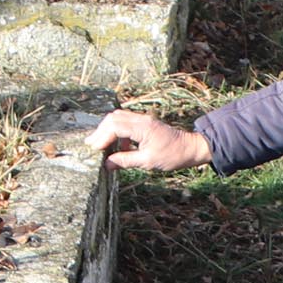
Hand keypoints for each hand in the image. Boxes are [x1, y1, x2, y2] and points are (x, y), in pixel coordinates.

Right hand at [86, 109, 213, 171]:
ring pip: (117, 118)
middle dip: (100, 132)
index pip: (114, 127)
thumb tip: (107, 164)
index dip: (102, 137)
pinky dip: (116, 131)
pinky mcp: (144, 123)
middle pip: (113, 119)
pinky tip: (118, 145)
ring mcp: (143, 119)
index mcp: (142, 127)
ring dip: (107, 130)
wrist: (191, 148)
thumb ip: (125, 160)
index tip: (94, 150)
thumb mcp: (148, 162)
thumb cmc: (173, 156)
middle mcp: (141, 119)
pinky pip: (125, 122)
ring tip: (100, 144)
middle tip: (91, 146)